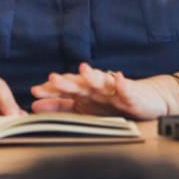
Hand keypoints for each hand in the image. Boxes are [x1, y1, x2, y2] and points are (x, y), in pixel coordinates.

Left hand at [29, 62, 174, 119]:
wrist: (144, 100)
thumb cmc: (112, 104)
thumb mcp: (84, 109)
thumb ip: (60, 107)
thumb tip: (34, 105)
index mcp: (83, 92)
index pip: (64, 90)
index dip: (50, 91)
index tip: (34, 92)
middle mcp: (96, 87)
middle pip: (79, 83)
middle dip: (66, 82)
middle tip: (52, 78)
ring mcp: (113, 89)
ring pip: (101, 82)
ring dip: (92, 76)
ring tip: (83, 70)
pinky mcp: (132, 94)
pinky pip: (127, 88)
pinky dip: (123, 83)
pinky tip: (120, 79)